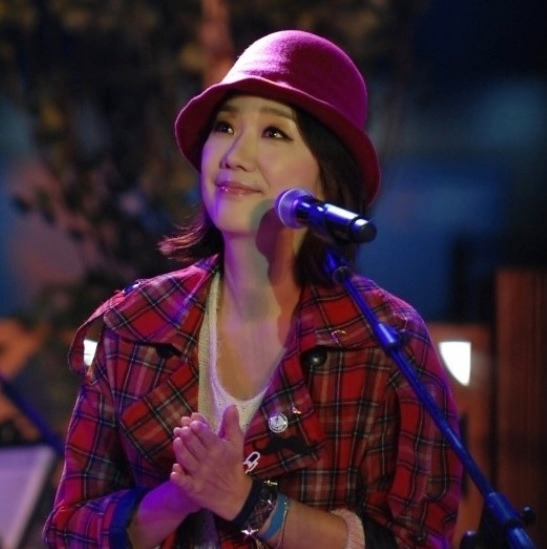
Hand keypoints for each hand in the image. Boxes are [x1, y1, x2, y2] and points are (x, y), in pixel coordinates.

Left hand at [170, 405, 251, 520]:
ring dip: (181, 451)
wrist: (234, 495)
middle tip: (181, 427)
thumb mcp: (236, 443)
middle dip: (188, 436)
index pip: (208, 436)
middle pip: (195, 446)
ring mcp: (200, 475)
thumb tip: (231, 406)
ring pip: (188, 461)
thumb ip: (231, 424)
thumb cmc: (233, 465)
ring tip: (176, 440)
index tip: (193, 420)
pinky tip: (174, 471)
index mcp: (219, 448)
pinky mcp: (194, 489)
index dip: (200, 428)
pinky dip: (179, 478)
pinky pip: (185, 483)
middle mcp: (209, 461)